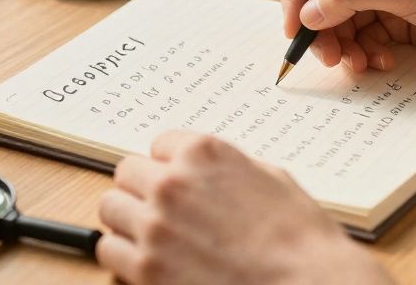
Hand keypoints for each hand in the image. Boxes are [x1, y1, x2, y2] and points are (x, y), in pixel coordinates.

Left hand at [96, 130, 391, 284]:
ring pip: (111, 208)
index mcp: (202, 153)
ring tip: (152, 236)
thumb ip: (227, 168)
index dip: (171, 166)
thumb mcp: (270, 178)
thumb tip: (207, 173)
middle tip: (162, 210)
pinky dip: (123, 256)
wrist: (307, 283)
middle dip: (144, 190)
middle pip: (127, 173)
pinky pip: (108, 251)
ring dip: (129, 220)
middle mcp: (172, 183)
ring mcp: (154, 226)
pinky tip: (147, 261)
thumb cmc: (299, 238)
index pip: (158, 145)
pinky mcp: (145, 268)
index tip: (179, 183)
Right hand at [281, 0, 415, 71]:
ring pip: (341, 23)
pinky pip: (365, 40)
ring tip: (358, 64)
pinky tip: (382, 62)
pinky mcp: (402, 23)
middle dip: (319, 27)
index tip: (294, 26)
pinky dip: (365, 54)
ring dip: (343, 46)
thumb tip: (307, 12)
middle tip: (327, 57)